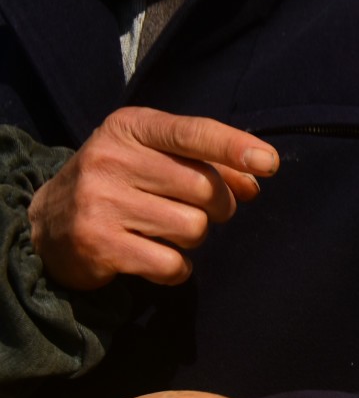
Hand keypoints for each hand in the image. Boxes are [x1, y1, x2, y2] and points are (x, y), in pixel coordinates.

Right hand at [27, 106, 279, 289]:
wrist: (51, 224)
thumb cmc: (122, 185)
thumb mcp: (157, 160)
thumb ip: (208, 164)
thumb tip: (256, 180)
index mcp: (130, 127)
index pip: (192, 133)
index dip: (234, 147)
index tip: (269, 162)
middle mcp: (111, 157)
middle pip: (204, 189)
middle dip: (218, 207)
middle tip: (197, 210)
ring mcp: (101, 200)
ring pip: (193, 228)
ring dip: (193, 239)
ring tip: (164, 232)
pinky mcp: (99, 243)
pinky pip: (172, 265)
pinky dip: (175, 269)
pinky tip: (153, 258)